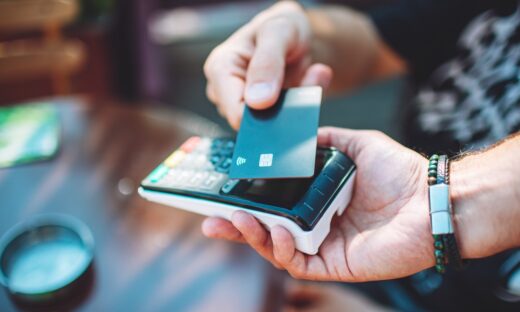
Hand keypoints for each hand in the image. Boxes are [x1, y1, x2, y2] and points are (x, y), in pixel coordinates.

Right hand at [202, 127, 433, 281]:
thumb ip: (325, 139)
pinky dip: (283, 250)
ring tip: (240, 220)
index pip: (273, 204)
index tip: (223, 192)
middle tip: (210, 219)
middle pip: (266, 230)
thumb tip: (296, 136)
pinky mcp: (334, 264)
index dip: (246, 201)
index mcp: (317, 199)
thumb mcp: (355, 143)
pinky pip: (298, 264)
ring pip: (276, 249)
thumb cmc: (398, 170)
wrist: (431, 197)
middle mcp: (316, 224)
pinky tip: (279, 233)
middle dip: (236, 227)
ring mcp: (323, 246)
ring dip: (253, 236)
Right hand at [203, 1, 332, 128]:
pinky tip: (307, 88)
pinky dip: (298, 110)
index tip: (294, 101)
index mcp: (220, 69)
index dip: (266, 116)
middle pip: (252, 123)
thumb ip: (268, 63)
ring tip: (308, 79)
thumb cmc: (283, 27)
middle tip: (309, 80)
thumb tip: (257, 101)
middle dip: (284, 109)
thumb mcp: (280, 31)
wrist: (296, 34)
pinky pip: (280, 124)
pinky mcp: (258, 114)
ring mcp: (240, 104)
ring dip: (294, 108)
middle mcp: (225, 91)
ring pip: (269, 125)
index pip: (236, 114)